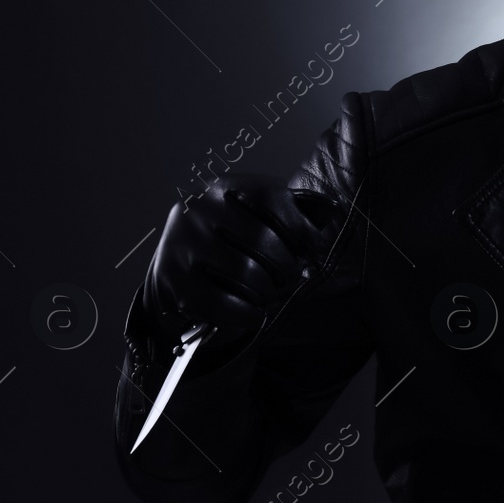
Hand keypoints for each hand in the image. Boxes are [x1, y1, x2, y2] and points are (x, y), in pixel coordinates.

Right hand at [139, 174, 339, 356]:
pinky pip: (221, 304)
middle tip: (291, 277)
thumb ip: (298, 210)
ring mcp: (182, 245)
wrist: (178, 261)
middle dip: (287, 266)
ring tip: (271, 293)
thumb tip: (331, 211)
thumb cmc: (232, 235)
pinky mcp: (172, 280)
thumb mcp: (261, 214)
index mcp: (226, 188)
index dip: (300, 227)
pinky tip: (255, 313)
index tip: (311, 248)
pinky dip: (247, 314)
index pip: (272, 199)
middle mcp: (199, 210)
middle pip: (263, 241)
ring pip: (244, 274)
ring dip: (268, 291)